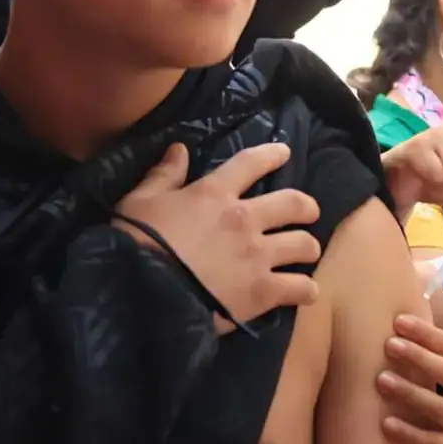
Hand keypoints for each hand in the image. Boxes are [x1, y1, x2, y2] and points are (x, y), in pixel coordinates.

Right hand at [114, 142, 321, 333]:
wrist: (139, 294)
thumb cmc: (134, 244)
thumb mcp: (139, 201)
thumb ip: (163, 175)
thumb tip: (179, 149)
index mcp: (214, 193)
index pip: (251, 162)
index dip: (272, 154)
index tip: (284, 152)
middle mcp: (244, 219)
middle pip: (294, 204)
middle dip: (307, 207)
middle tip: (308, 213)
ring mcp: (257, 255)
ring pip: (304, 244)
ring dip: (308, 247)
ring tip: (306, 253)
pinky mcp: (263, 291)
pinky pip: (300, 288)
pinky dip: (306, 290)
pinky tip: (306, 292)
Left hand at [376, 313, 442, 443]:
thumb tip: (414, 335)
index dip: (427, 333)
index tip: (400, 321)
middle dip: (417, 356)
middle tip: (390, 344)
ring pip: (436, 406)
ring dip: (408, 392)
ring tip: (382, 379)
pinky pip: (430, 441)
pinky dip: (409, 433)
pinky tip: (387, 423)